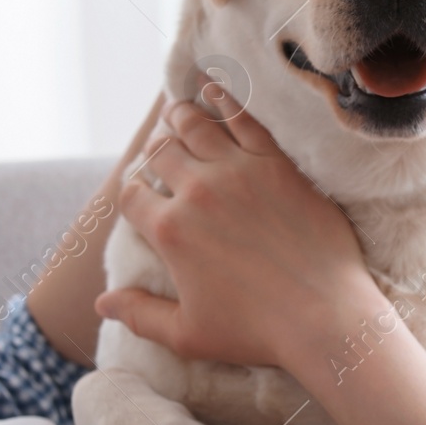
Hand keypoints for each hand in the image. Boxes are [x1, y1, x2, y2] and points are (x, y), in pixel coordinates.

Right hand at [96, 101, 384, 369]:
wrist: (324, 315)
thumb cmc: (256, 331)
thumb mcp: (188, 334)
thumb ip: (140, 315)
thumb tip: (102, 304)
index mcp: (169, 231)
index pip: (131, 194)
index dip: (132, 192)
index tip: (141, 192)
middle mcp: (196, 192)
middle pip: (161, 153)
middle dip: (156, 149)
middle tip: (162, 147)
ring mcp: (238, 171)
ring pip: (195, 125)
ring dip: (180, 116)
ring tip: (178, 112)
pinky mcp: (276, 163)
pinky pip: (243, 117)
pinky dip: (224, 99)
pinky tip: (216, 90)